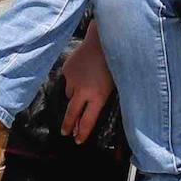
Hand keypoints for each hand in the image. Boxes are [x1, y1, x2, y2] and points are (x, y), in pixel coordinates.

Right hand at [61, 23, 115, 143]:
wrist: (103, 40)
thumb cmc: (115, 63)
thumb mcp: (114, 85)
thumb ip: (103, 100)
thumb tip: (94, 111)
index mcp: (97, 97)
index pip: (87, 121)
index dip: (82, 133)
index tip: (77, 140)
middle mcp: (82, 91)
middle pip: (72, 113)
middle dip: (68, 125)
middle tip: (65, 132)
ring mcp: (72, 80)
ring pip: (69, 95)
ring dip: (74, 97)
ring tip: (84, 89)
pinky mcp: (67, 70)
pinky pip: (68, 80)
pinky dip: (73, 81)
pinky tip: (83, 72)